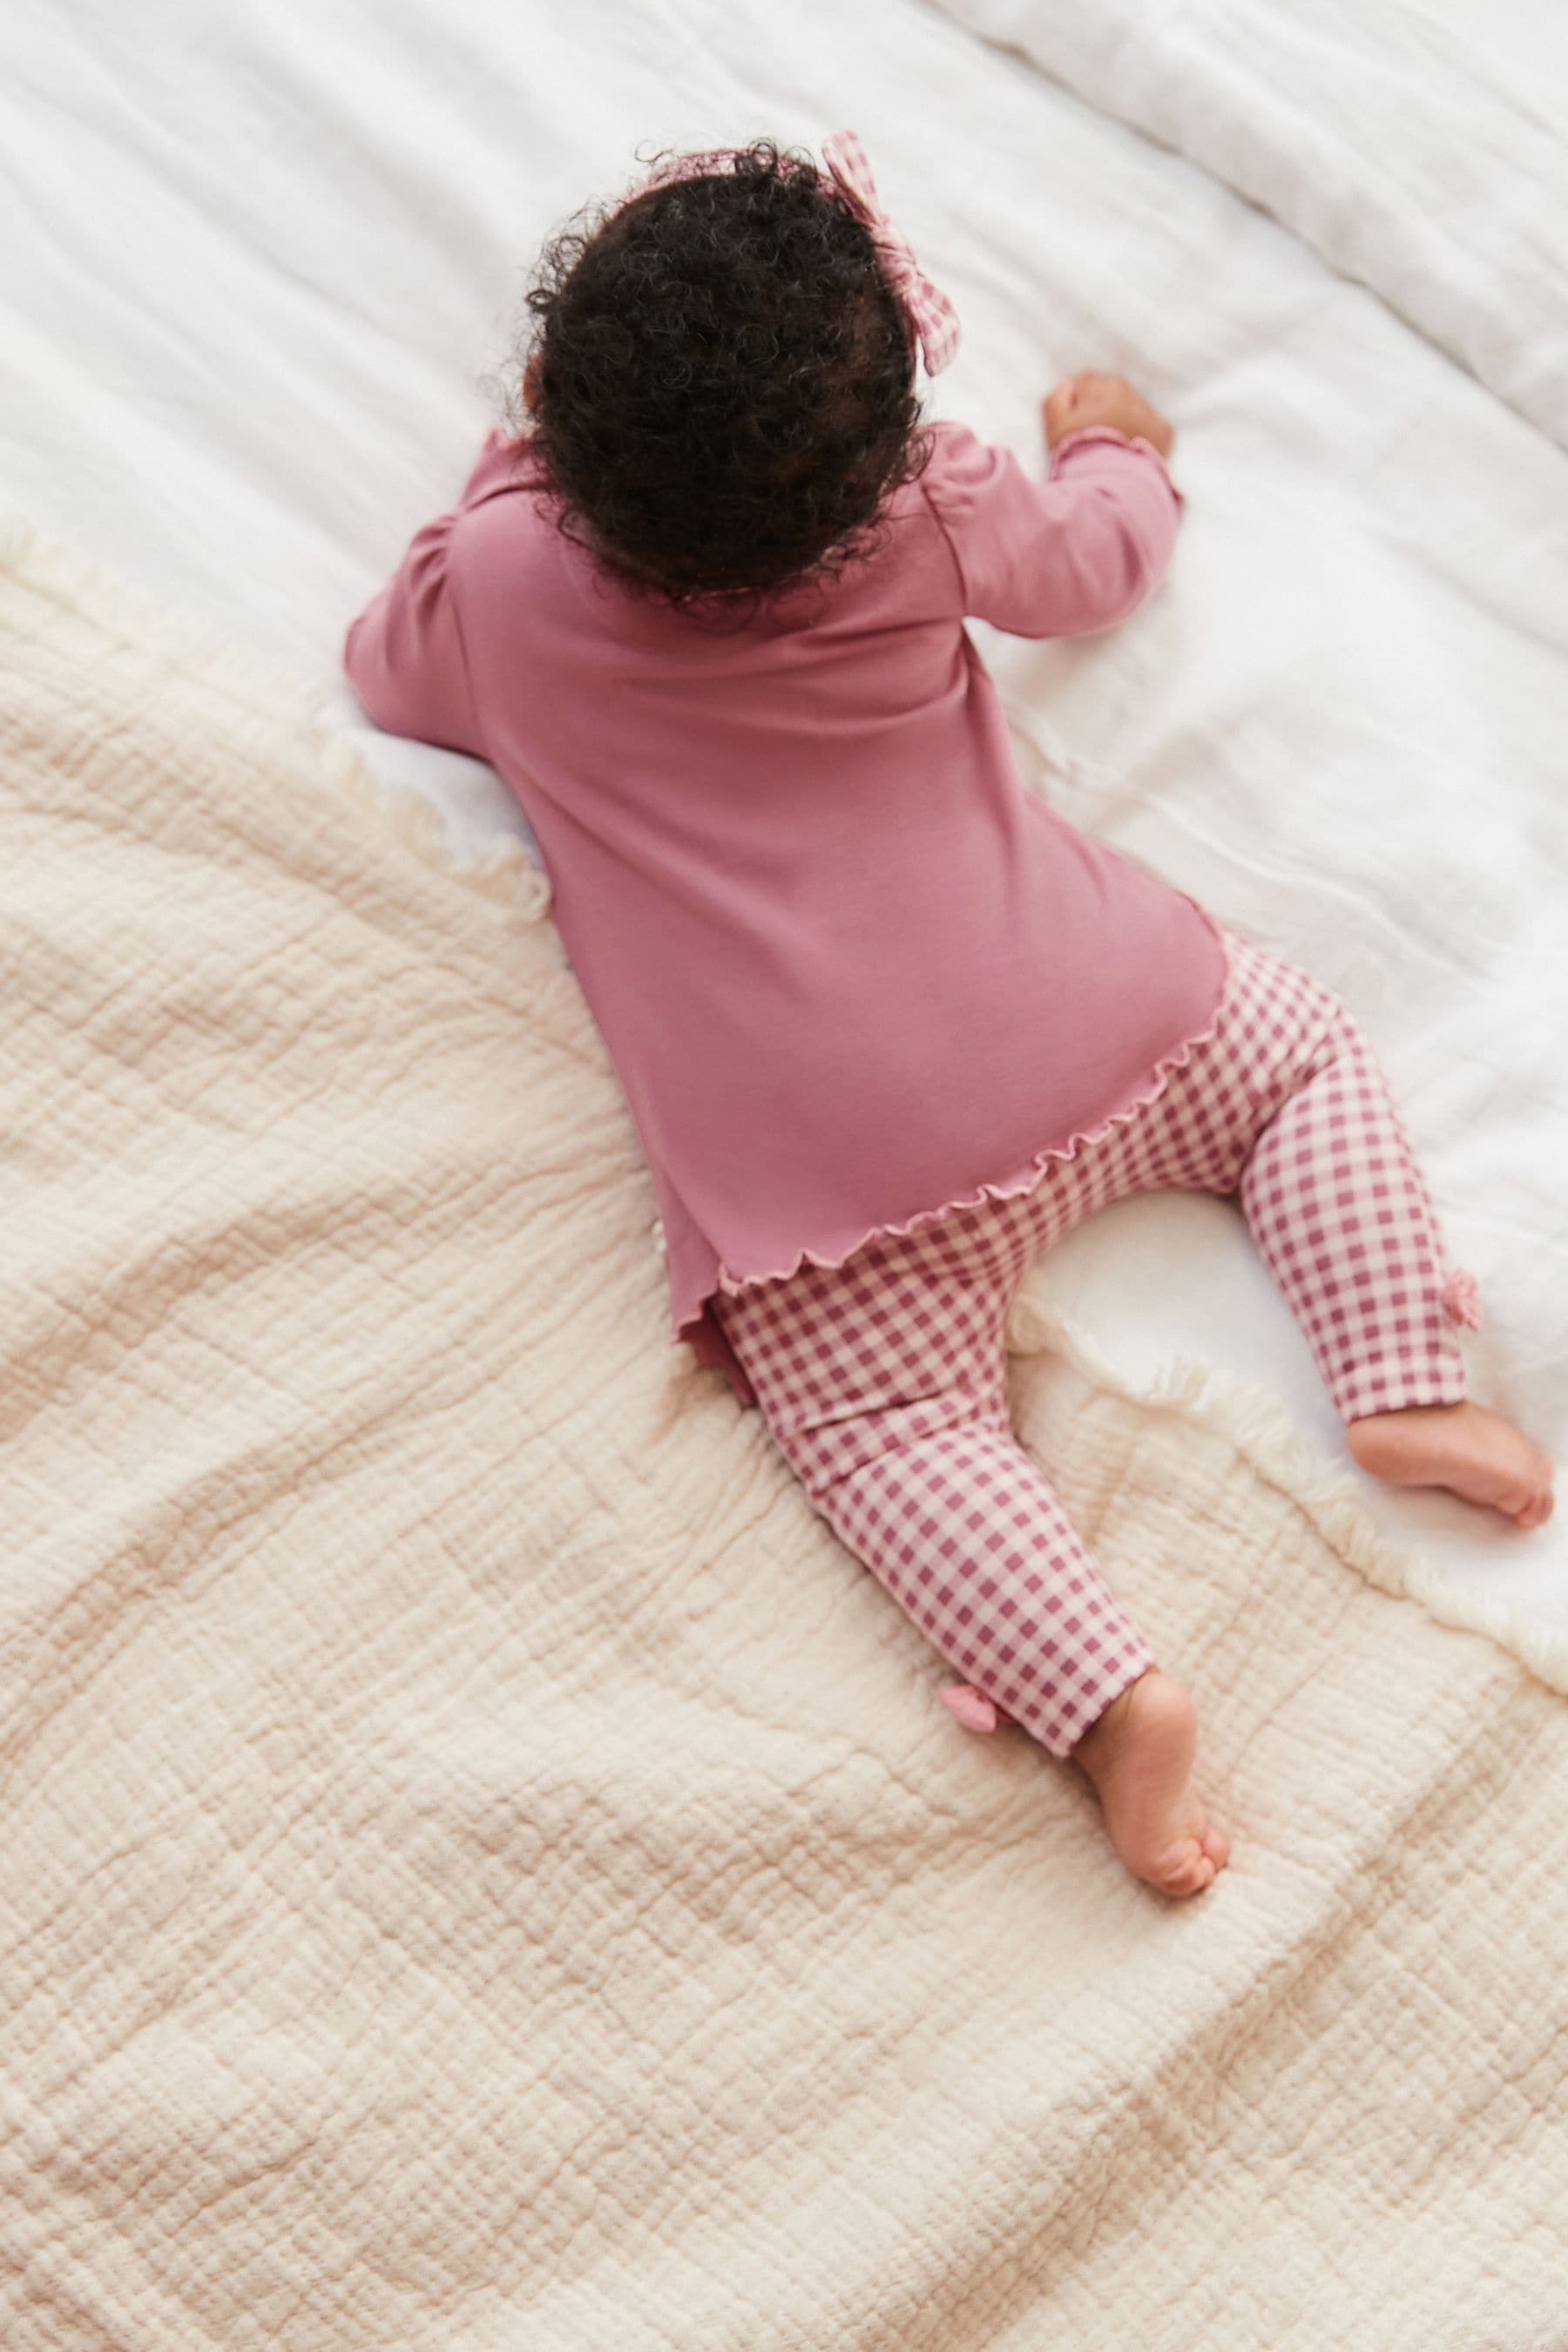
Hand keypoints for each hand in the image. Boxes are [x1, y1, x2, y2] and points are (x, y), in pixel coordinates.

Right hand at [1043, 372, 1174, 458]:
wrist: (1110, 481)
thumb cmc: (1077, 454)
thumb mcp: (1054, 426)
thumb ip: (1055, 400)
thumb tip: (1067, 386)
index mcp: (1097, 386)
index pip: (1086, 384)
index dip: (1078, 404)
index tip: (1076, 425)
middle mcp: (1125, 390)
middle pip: (1112, 393)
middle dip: (1104, 409)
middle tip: (1094, 438)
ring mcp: (1146, 409)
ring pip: (1133, 409)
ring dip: (1125, 421)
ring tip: (1113, 449)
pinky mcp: (1163, 430)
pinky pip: (1154, 427)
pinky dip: (1145, 437)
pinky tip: (1132, 454)